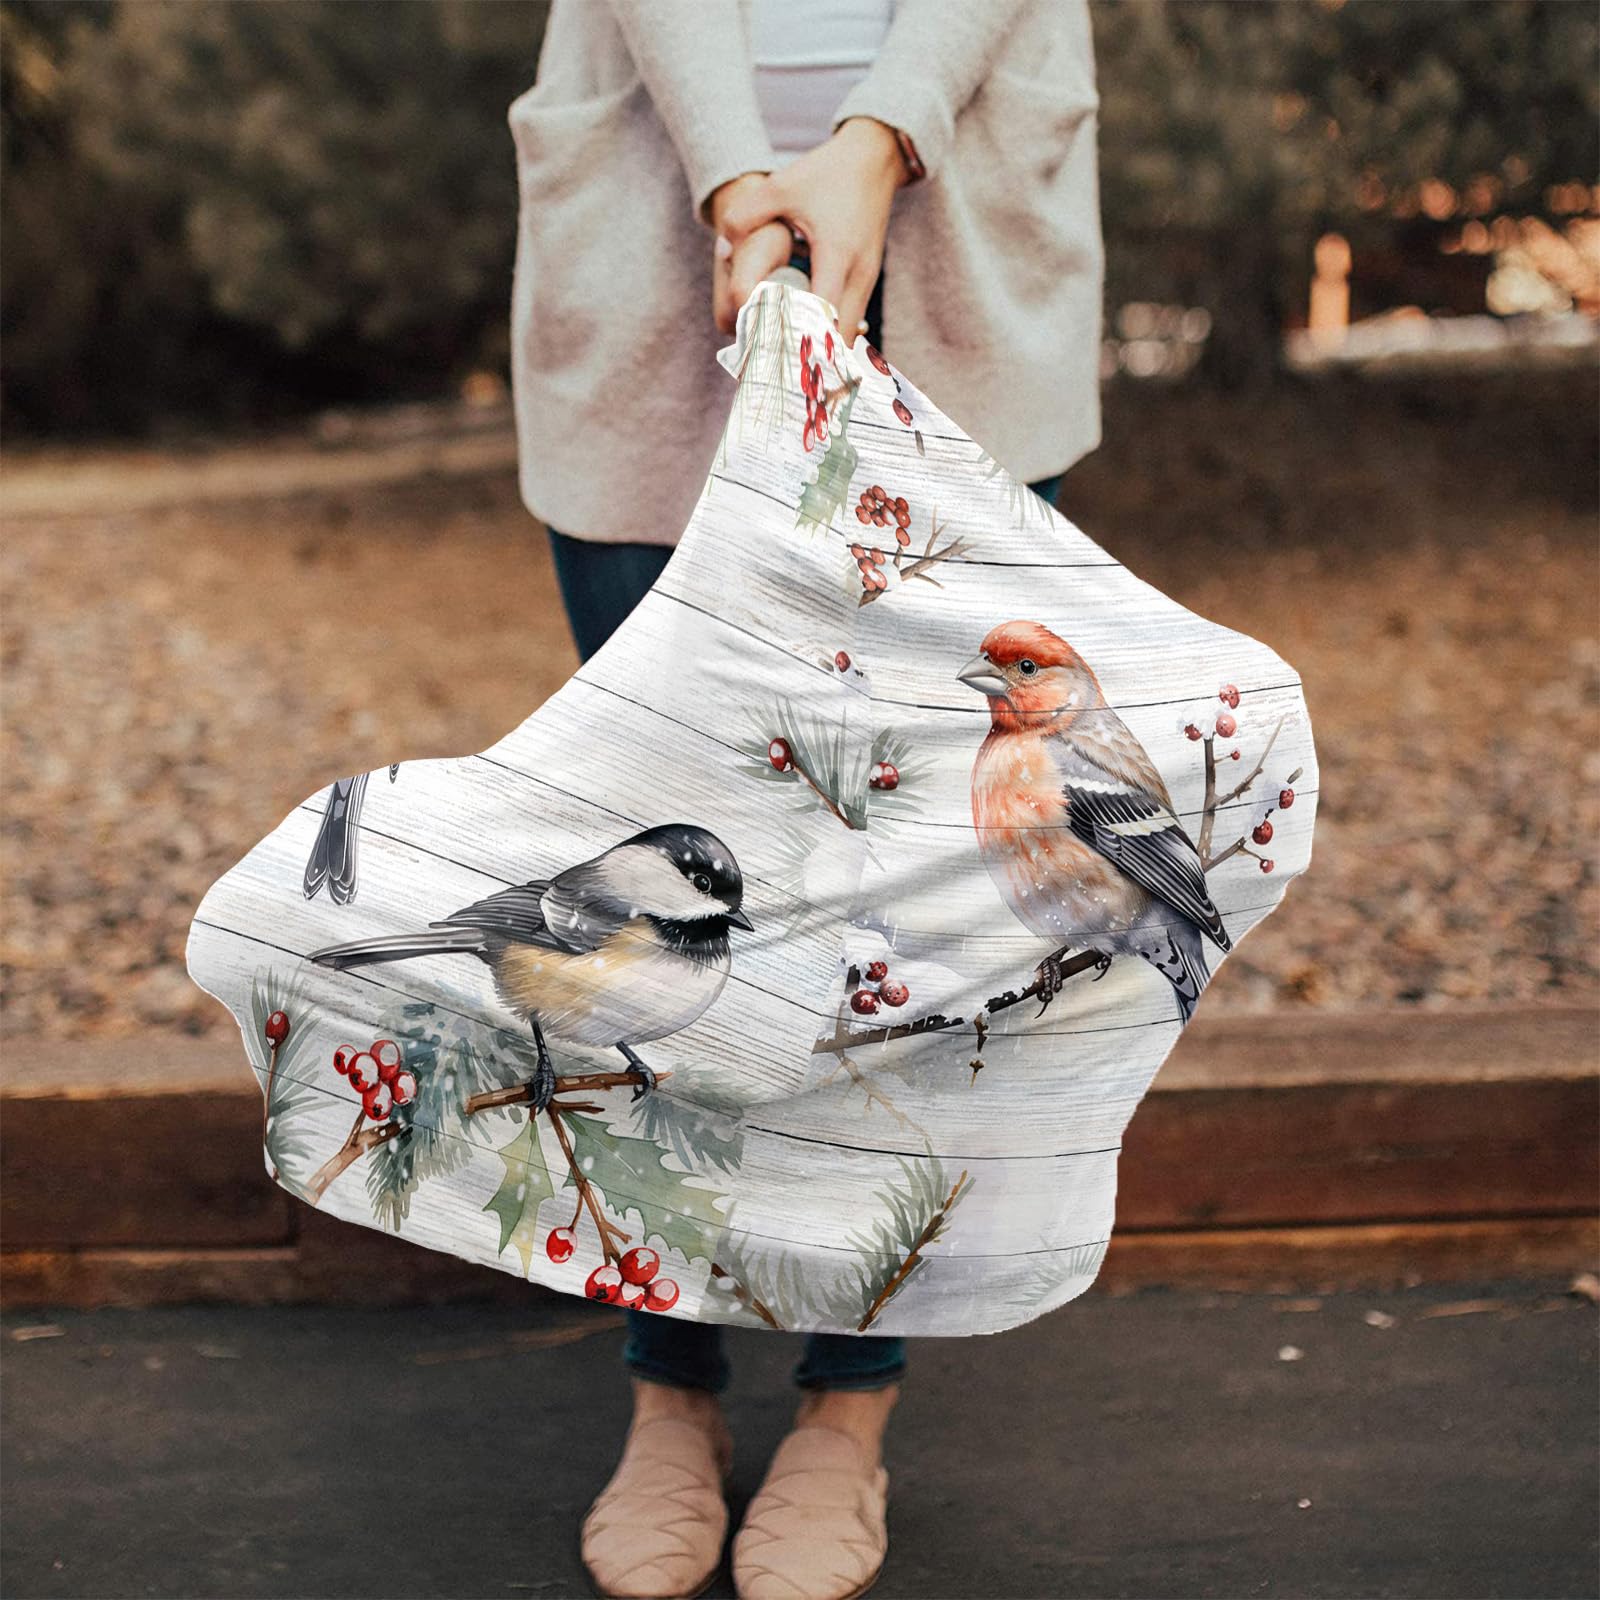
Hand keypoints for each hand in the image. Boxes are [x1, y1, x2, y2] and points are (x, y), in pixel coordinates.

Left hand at [716, 119, 906, 343]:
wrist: (874, 158)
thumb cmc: (827, 173)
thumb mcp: (781, 186)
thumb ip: (745, 215)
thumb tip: (722, 249)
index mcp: (837, 256)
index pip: (821, 317)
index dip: (798, 340)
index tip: (772, 357)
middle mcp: (858, 275)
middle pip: (839, 340)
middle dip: (811, 360)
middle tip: (776, 371)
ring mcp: (867, 281)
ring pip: (847, 335)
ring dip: (821, 350)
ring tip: (788, 362)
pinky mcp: (867, 280)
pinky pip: (850, 321)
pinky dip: (829, 335)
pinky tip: (804, 340)